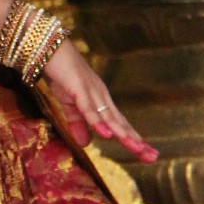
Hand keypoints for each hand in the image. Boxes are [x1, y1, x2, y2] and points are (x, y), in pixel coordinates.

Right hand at [39, 39, 158, 163]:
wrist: (50, 47)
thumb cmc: (62, 74)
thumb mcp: (69, 104)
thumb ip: (78, 123)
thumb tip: (85, 144)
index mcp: (101, 102)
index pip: (120, 124)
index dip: (133, 139)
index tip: (148, 154)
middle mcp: (102, 97)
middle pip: (120, 123)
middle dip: (136, 140)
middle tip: (152, 156)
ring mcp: (91, 91)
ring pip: (109, 117)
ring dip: (122, 134)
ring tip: (136, 148)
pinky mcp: (78, 87)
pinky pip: (88, 107)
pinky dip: (97, 121)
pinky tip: (106, 134)